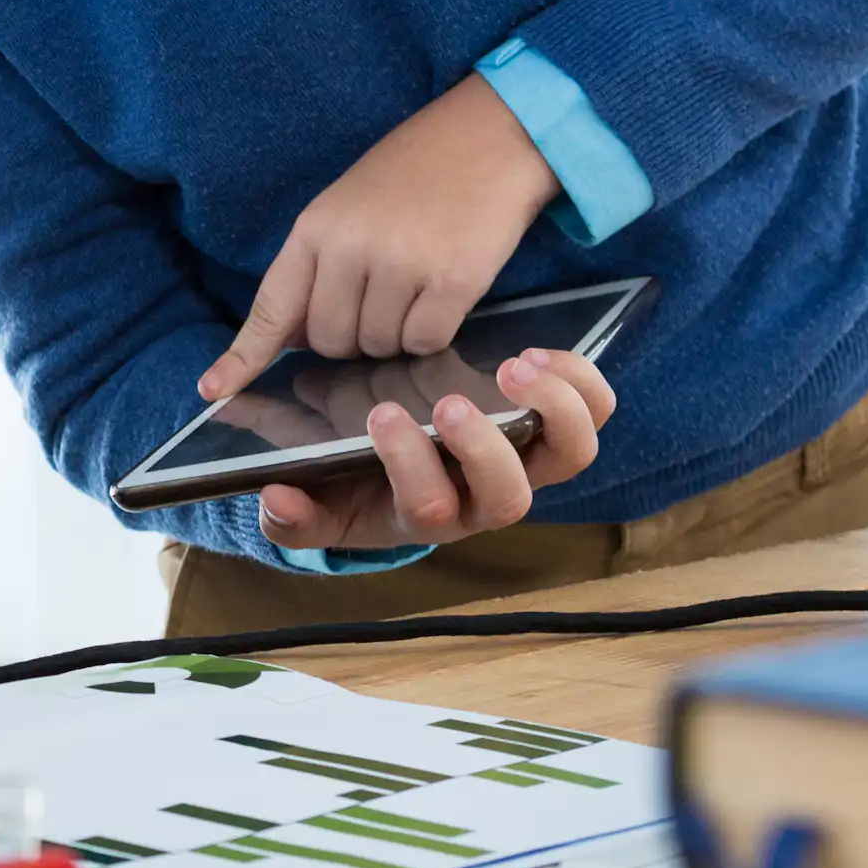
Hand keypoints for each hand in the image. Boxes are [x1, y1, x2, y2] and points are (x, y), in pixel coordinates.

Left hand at [203, 75, 561, 398]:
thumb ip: (316, 270)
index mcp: (314, 230)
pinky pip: (425, 342)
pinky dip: (433, 332)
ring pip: (378, 346)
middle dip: (352, 337)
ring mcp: (400, 265)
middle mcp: (349, 249)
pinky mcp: (451, 281)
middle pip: (330, 342)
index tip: (214, 389)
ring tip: (416, 282)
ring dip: (396, 333)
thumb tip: (292, 339)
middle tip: (382, 297)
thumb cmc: (414, 175)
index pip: (271, 307)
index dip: (243, 355)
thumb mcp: (345, 209)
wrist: (489, 136)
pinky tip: (443, 293)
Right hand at [253, 347, 617, 554]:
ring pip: (570, 455)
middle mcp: (487, 498)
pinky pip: (594, 412)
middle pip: (509, 499)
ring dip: (549, 411)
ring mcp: (527, 462)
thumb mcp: (321, 504)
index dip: (409, 466)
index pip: (429, 508)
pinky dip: (579, 382)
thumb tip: (273, 499)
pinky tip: (537, 352)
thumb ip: (292, 512)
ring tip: (511, 366)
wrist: (410, 468)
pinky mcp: (555, 425)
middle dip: (480, 448)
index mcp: (428, 515)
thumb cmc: (360, 485)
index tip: (379, 415)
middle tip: (445, 403)